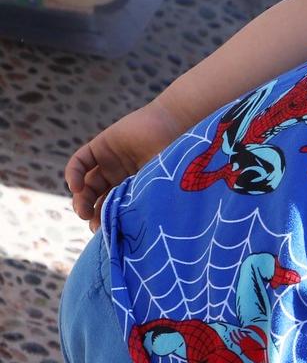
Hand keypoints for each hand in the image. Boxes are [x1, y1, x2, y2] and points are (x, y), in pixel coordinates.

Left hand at [65, 100, 184, 229]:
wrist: (176, 125)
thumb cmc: (178, 160)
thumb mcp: (161, 188)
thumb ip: (146, 206)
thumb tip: (134, 236)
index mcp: (138, 189)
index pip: (117, 209)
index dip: (109, 221)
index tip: (107, 233)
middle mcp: (122, 177)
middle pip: (98, 199)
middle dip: (92, 212)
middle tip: (92, 222)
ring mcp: (110, 162)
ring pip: (86, 184)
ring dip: (80, 199)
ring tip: (81, 208)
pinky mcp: (100, 146)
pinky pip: (80, 162)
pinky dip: (73, 174)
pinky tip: (75, 187)